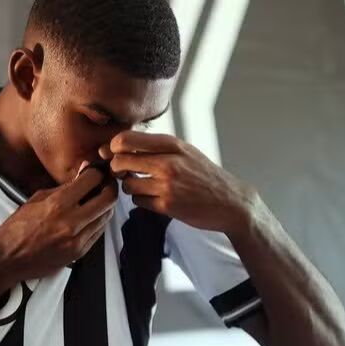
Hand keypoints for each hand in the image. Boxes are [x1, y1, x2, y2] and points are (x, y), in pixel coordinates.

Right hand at [0, 166, 117, 280]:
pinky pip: (98, 233)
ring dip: (106, 206)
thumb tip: (83, 173)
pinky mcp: (79, 252)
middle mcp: (72, 222)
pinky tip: (91, 217)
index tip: (97, 172)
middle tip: (107, 184)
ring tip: (100, 199)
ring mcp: (77, 239)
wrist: (8, 258)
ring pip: (106, 217)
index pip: (91, 181)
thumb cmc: (17, 227)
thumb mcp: (36, 199)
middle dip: (110, 188)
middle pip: (107, 199)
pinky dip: (98, 222)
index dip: (98, 173)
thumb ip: (63, 187)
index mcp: (58, 204)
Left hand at [98, 130, 255, 235]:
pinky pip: (138, 201)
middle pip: (121, 162)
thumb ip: (156, 147)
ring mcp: (167, 185)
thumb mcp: (185, 151)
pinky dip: (141, 200)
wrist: (230, 202)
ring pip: (127, 185)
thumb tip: (117, 145)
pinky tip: (153, 198)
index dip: (113, 148)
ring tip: (142, 186)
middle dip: (117, 168)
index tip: (116, 154)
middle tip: (124, 173)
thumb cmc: (204, 175)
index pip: (126, 140)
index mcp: (172, 144)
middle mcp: (168, 163)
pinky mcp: (167, 206)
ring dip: (130, 186)